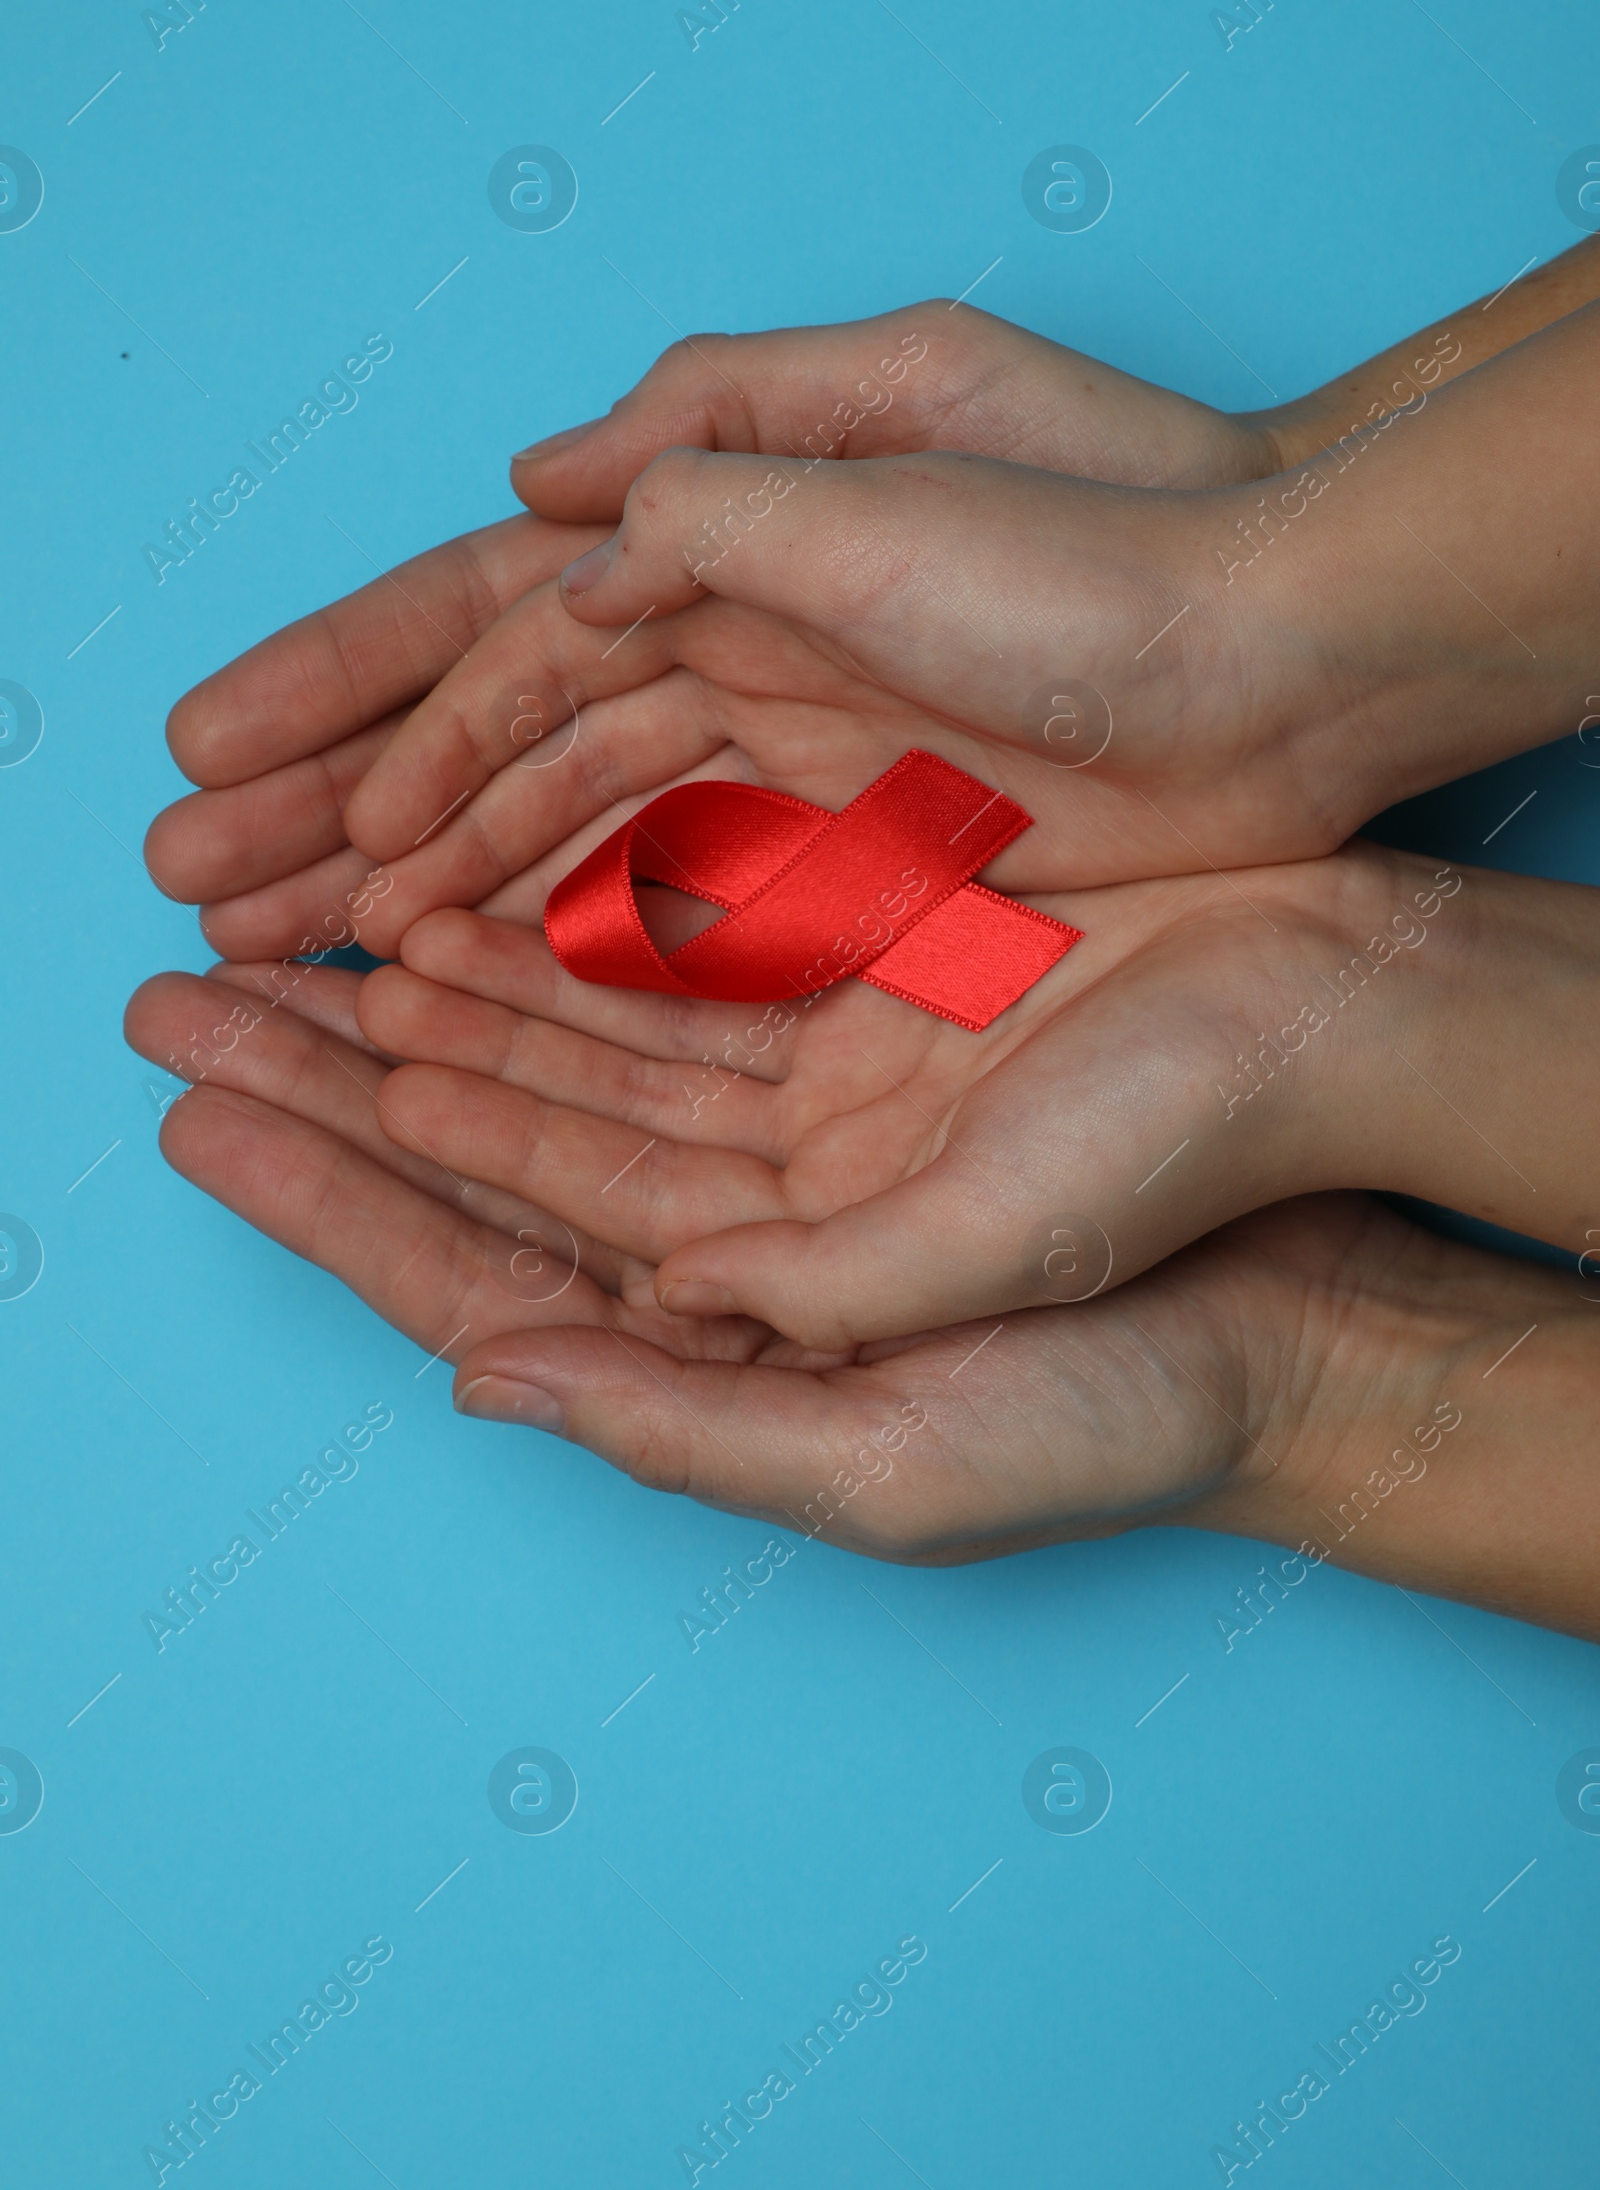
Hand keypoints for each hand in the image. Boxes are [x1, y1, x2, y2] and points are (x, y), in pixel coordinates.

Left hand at [118, 954, 1599, 1635]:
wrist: (1308, 1259)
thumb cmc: (1129, 1399)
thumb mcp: (905, 1448)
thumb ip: (692, 1419)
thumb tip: (491, 1381)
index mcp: (717, 1351)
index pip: (472, 1263)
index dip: (324, 1188)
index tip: (192, 1106)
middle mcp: (732, 1231)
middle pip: (482, 1141)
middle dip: (330, 1071)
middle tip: (185, 988)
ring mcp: (795, 1117)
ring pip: (565, 1036)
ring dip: (432, 979)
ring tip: (303, 919)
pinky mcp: (864, 1017)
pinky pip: (683, 961)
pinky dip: (583, 918)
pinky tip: (492, 875)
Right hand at [331, 300, 1599, 956]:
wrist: (1285, 654)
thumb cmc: (1106, 529)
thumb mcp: (890, 438)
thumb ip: (702, 459)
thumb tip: (541, 481)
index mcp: (721, 541)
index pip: (496, 628)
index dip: (365, 701)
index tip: (252, 782)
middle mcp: (733, 651)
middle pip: (501, 743)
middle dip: (355, 809)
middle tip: (214, 887)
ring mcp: (792, 766)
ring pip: (568, 836)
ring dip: (438, 891)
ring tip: (316, 960)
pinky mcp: (860, 865)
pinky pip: (675, 908)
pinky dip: (570, 940)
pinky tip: (474, 989)